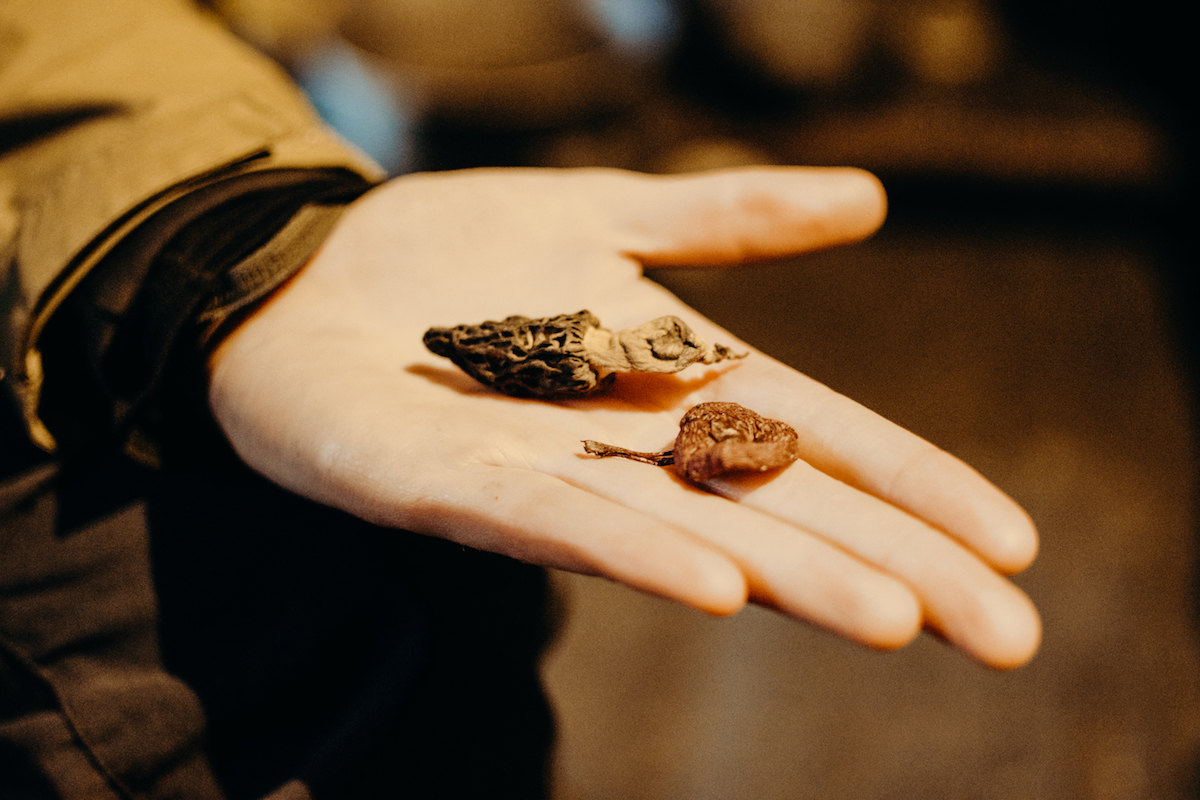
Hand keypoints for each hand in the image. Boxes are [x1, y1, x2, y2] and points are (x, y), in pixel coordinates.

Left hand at [207, 167, 1040, 668]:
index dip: (916, 487)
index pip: (823, 438)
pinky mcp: (445, 485)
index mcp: (674, 382)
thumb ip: (725, 216)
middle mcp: (626, 445)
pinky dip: (635, 553)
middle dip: (894, 564)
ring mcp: (540, 474)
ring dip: (793, 575)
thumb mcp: (601, 212)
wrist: (304, 273)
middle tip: (1007, 633)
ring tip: (896, 616)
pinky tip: (718, 584)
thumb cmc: (448, 254)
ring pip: (687, 532)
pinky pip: (550, 522)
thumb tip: (873, 199)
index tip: (1013, 543)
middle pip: (780, 508)